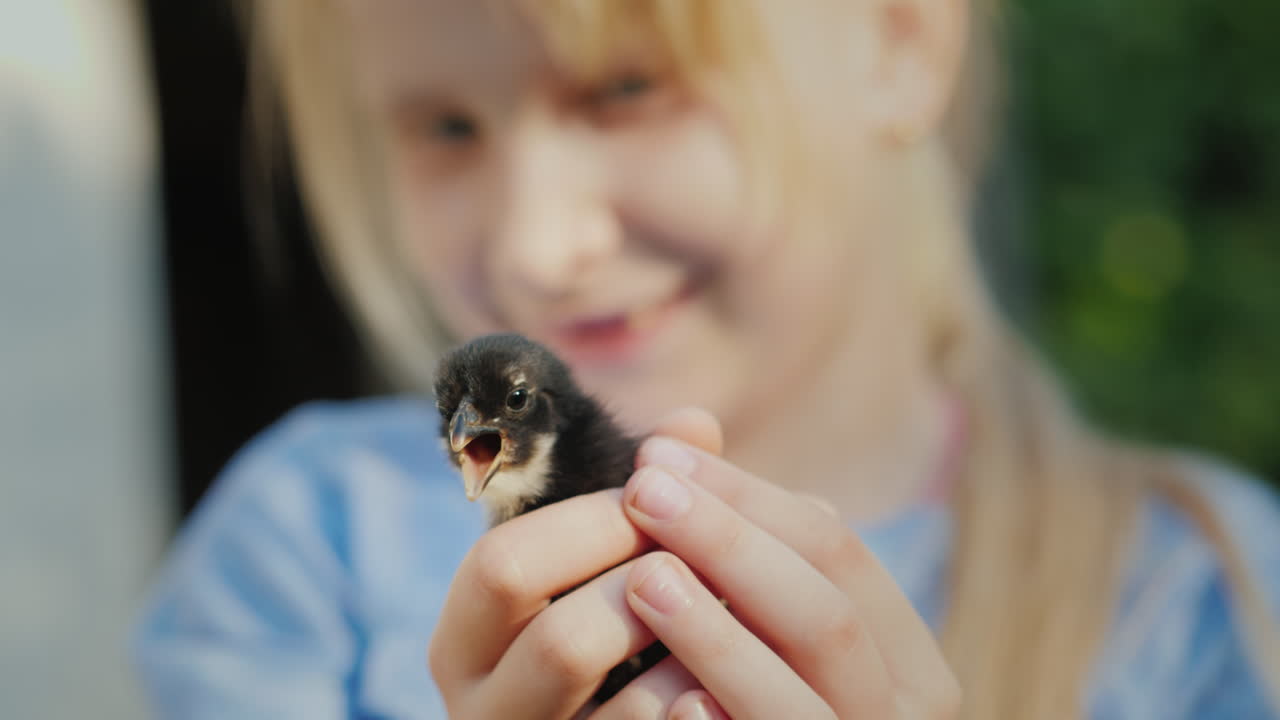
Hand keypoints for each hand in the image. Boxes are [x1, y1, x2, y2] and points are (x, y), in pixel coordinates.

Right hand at [426, 410, 724, 717]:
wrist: (628, 713)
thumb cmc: (611, 627)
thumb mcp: (606, 558)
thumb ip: (642, 496)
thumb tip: (693, 423)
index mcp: (468, 636)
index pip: (502, 564)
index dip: (591, 523)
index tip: (659, 496)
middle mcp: (485, 707)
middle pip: (561, 641)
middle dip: (645, 589)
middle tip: (700, 556)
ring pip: (627, 711)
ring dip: (691, 647)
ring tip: (734, 605)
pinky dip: (707, 704)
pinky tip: (736, 674)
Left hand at [591, 413, 961, 718]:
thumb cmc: (770, 701)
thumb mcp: (772, 624)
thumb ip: (745, 543)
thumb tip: (684, 427)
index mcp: (904, 649)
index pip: (834, 547)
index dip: (745, 495)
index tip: (658, 452)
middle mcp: (904, 709)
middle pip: (821, 606)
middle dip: (729, 542)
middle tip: (642, 490)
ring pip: (797, 692)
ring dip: (720, 632)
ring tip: (645, 577)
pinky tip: (670, 699)